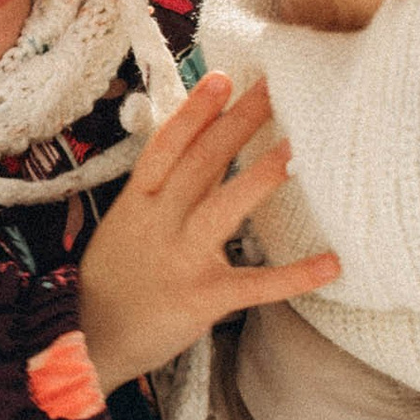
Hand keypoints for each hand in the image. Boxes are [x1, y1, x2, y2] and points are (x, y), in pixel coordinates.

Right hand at [78, 72, 339, 393]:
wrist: (87, 340)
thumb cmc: (113, 280)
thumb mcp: (125, 224)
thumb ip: (161, 190)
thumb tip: (199, 146)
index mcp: (138, 202)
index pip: (167, 147)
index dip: (194, 112)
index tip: (221, 79)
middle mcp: (158, 223)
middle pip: (202, 163)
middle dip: (239, 123)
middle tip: (276, 88)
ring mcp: (180, 259)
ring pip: (224, 208)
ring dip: (263, 175)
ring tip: (301, 148)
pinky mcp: (201, 298)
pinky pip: (255, 284)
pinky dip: (294, 276)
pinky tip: (331, 263)